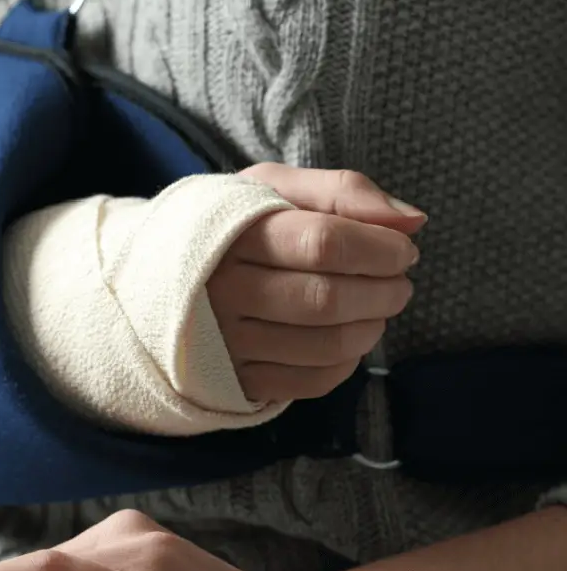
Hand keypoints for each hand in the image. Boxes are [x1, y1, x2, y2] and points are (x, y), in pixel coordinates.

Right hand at [212, 164, 427, 401]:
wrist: (157, 276)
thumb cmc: (232, 226)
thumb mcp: (272, 188)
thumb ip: (342, 190)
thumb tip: (413, 222)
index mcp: (232, 234)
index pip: (324, 243)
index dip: (379, 249)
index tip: (403, 249)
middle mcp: (222, 292)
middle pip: (327, 298)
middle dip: (384, 290)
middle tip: (400, 281)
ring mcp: (226, 342)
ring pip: (325, 344)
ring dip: (372, 326)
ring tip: (379, 307)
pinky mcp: (236, 379)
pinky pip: (311, 382)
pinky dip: (347, 362)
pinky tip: (348, 337)